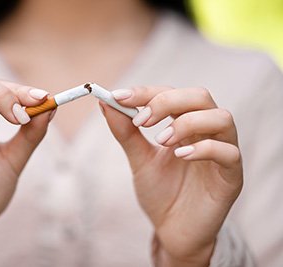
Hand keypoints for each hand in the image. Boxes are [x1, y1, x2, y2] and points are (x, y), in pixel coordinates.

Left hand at [101, 86, 242, 266]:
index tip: (119, 97)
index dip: (146, 92)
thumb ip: (125, 132)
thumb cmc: (160, 193)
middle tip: (142, 121)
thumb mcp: (139, 160)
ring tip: (162, 140)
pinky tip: (180, 156)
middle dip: (167, 102)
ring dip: (187, 122)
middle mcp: (206, 132)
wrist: (172, 231)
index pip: (171, 93)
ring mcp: (222, 152)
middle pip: (199, 96)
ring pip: (221, 118)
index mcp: (184, 124)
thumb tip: (105, 103)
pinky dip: (204, 148)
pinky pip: (229, 152)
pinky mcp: (231, 176)